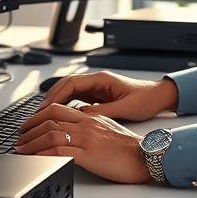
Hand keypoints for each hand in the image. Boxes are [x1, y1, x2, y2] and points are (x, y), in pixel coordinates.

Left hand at [15, 103, 150, 183]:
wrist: (145, 156)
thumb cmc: (129, 147)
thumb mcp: (107, 128)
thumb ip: (90, 125)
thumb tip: (75, 129)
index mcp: (90, 117)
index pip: (58, 109)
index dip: (38, 115)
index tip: (28, 125)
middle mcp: (86, 124)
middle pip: (50, 119)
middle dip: (29, 129)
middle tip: (19, 138)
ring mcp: (86, 139)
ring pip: (51, 135)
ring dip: (31, 142)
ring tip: (21, 150)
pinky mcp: (88, 155)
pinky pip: (59, 152)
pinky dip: (42, 154)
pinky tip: (35, 159)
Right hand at [37, 71, 178, 121]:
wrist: (159, 96)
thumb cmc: (146, 99)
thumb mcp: (125, 107)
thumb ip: (103, 111)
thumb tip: (81, 117)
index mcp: (102, 79)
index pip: (71, 83)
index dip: (56, 95)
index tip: (45, 108)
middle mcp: (97, 81)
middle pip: (66, 86)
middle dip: (50, 98)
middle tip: (37, 114)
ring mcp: (97, 88)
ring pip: (69, 93)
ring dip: (56, 103)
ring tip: (43, 117)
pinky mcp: (98, 96)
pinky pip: (76, 99)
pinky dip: (65, 107)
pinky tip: (59, 118)